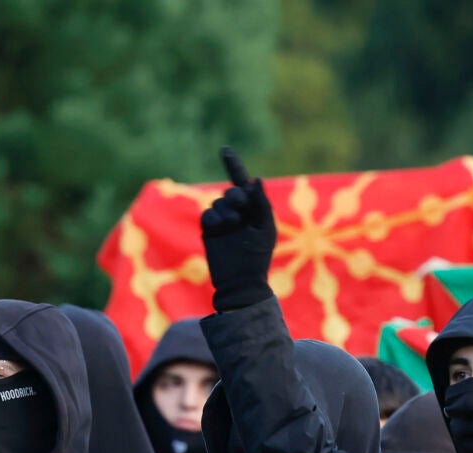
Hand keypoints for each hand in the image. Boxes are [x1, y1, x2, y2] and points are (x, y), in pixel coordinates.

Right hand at [201, 147, 277, 310]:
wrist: (241, 282)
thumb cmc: (258, 257)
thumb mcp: (265, 227)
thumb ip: (261, 203)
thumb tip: (255, 179)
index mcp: (253, 209)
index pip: (242, 183)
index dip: (234, 166)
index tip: (224, 150)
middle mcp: (237, 213)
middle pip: (231, 191)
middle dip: (236, 195)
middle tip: (241, 205)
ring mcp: (222, 222)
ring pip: (218, 202)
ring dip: (226, 209)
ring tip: (233, 223)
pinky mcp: (209, 231)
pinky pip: (207, 214)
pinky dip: (214, 216)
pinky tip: (221, 226)